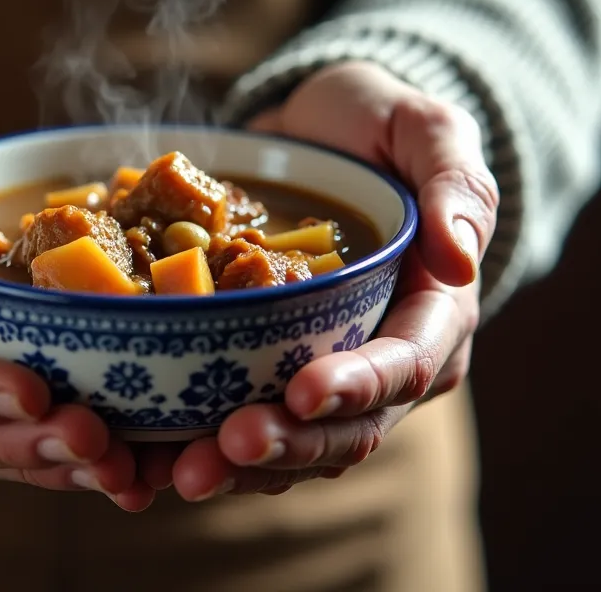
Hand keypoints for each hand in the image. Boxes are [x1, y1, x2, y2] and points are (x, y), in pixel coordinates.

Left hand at [139, 61, 498, 499]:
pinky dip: (191, 448)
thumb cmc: (378, 128)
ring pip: (289, 444)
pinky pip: (236, 425)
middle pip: (344, 428)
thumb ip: (453, 185)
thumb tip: (459, 260)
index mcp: (433, 314)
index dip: (358, 386)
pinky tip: (142, 465)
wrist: (313, 134)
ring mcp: (320, 375)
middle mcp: (382, 363)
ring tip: (174, 473)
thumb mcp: (425, 131)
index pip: (408, 364)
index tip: (304, 392)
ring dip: (234, 468)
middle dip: (286, 444)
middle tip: (223, 448)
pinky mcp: (264, 373)